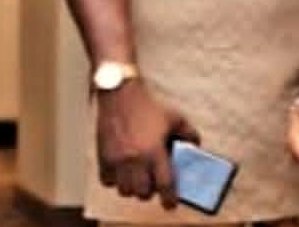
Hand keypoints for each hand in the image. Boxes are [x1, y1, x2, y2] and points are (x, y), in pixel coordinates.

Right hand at [96, 78, 199, 207]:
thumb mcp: (174, 117)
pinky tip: (122, 172)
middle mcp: (135, 159)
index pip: (164, 184)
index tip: (171, 204)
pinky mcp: (103, 157)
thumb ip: (188, 133)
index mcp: (154, 151)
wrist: (120, 95)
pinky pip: (107, 181)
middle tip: (153, 183)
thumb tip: (195, 146)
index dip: (169, 198)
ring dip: (132, 188)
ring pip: (124, 190)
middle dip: (149, 191)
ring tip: (138, 178)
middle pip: (142, 192)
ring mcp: (117, 160)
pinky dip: (115, 181)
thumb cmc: (148, 106)